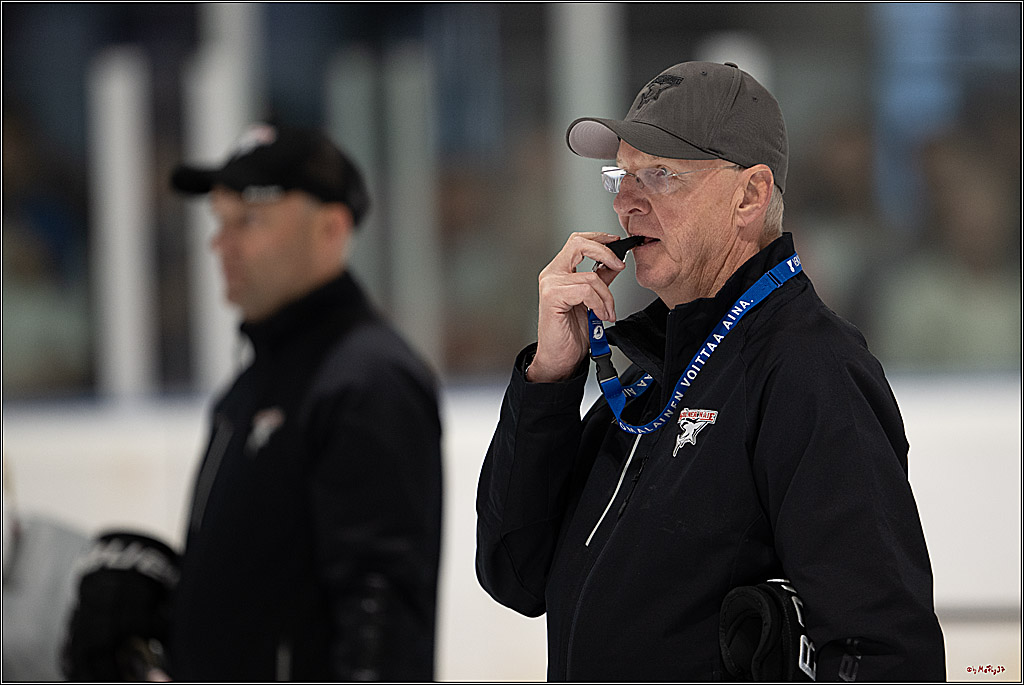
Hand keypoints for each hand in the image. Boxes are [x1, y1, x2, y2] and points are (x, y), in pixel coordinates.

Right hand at [527, 232, 626, 382]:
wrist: (560, 358)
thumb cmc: (570, 333)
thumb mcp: (592, 301)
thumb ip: (600, 280)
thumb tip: (614, 264)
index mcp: (560, 272)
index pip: (578, 242)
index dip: (599, 239)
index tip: (617, 244)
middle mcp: (552, 274)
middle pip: (579, 244)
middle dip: (605, 252)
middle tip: (619, 265)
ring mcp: (550, 284)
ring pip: (591, 277)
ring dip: (607, 297)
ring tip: (607, 312)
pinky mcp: (552, 297)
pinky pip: (586, 291)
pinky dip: (600, 304)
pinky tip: (600, 315)